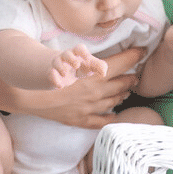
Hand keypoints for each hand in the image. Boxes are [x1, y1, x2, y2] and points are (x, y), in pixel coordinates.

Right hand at [0, 47, 144, 128]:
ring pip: (114, 101)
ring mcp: (90, 108)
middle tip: (136, 75)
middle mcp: (96, 92)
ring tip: (127, 90)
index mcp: (95, 75)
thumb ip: (87, 58)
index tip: (142, 51)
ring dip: (122, 94)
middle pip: (121, 83)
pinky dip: (111, 119)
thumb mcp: (69, 59)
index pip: (121, 63)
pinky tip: (116, 115)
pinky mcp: (81, 120)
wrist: (30, 94)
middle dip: (130, 78)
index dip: (134, 56)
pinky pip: (101, 122)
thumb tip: (100, 56)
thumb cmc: (49, 73)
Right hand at [49, 43, 107, 88]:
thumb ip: (99, 66)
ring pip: (56, 62)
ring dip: (61, 68)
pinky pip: (50, 74)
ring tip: (65, 75)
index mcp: (77, 53)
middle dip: (71, 58)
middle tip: (76, 65)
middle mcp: (66, 57)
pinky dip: (54, 79)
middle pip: (66, 53)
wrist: (63, 72)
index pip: (79, 48)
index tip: (87, 58)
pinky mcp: (51, 74)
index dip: (83, 52)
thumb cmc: (81, 66)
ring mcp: (58, 64)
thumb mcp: (90, 65)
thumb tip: (103, 73)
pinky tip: (60, 86)